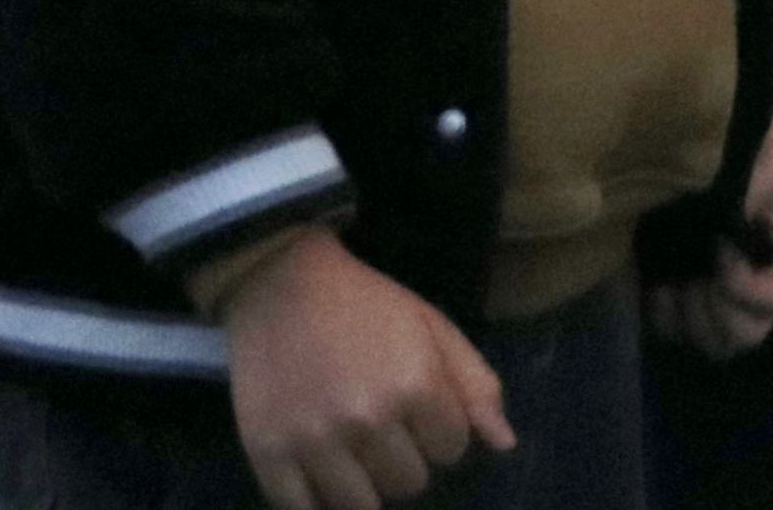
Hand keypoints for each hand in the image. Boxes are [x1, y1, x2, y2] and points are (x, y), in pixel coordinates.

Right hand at [208, 227, 508, 509]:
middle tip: (385, 430)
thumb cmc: (368, 304)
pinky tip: (323, 476)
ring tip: (357, 454)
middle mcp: (367, 418)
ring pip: (362, 506)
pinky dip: (318, 502)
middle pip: (410, 482)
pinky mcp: (267, 454)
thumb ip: (475, 385)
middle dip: (406, 459)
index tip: (421, 411)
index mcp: (415, 384)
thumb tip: (504, 444)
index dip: (442, 430)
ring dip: (367, 486)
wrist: (283, 285)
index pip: (452, 448)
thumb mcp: (434, 328)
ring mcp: (314, 440)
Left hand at [646, 94, 772, 364]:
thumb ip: (765, 192)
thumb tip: (731, 242)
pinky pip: (672, 328)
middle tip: (691, 275)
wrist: (714, 115)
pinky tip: (654, 283)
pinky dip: (661, 314)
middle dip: (712, 311)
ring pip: (706, 338)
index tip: (719, 247)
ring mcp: (717, 284)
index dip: (744, 286)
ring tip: (669, 277)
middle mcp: (758, 275)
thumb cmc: (758, 131)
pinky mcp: (679, 281)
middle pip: (742, 333)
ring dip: (684, 315)